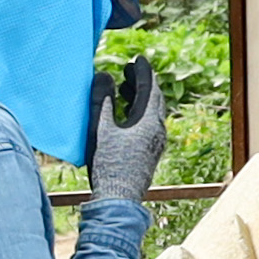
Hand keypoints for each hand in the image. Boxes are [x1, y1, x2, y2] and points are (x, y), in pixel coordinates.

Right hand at [84, 47, 171, 211]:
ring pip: (151, 113)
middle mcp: (158, 131)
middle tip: (128, 69)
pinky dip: (138, 112)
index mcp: (149, 122)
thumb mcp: (101, 128)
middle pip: (154, 99)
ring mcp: (156, 143)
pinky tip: (124, 115)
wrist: (118, 200)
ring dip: (139, 98)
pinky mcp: (150, 153)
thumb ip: (101, 99)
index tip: (138, 58)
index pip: (150, 88)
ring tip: (123, 89)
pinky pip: (148, 124)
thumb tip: (104, 74)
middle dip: (141, 82)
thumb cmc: (108, 165)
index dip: (143, 71)